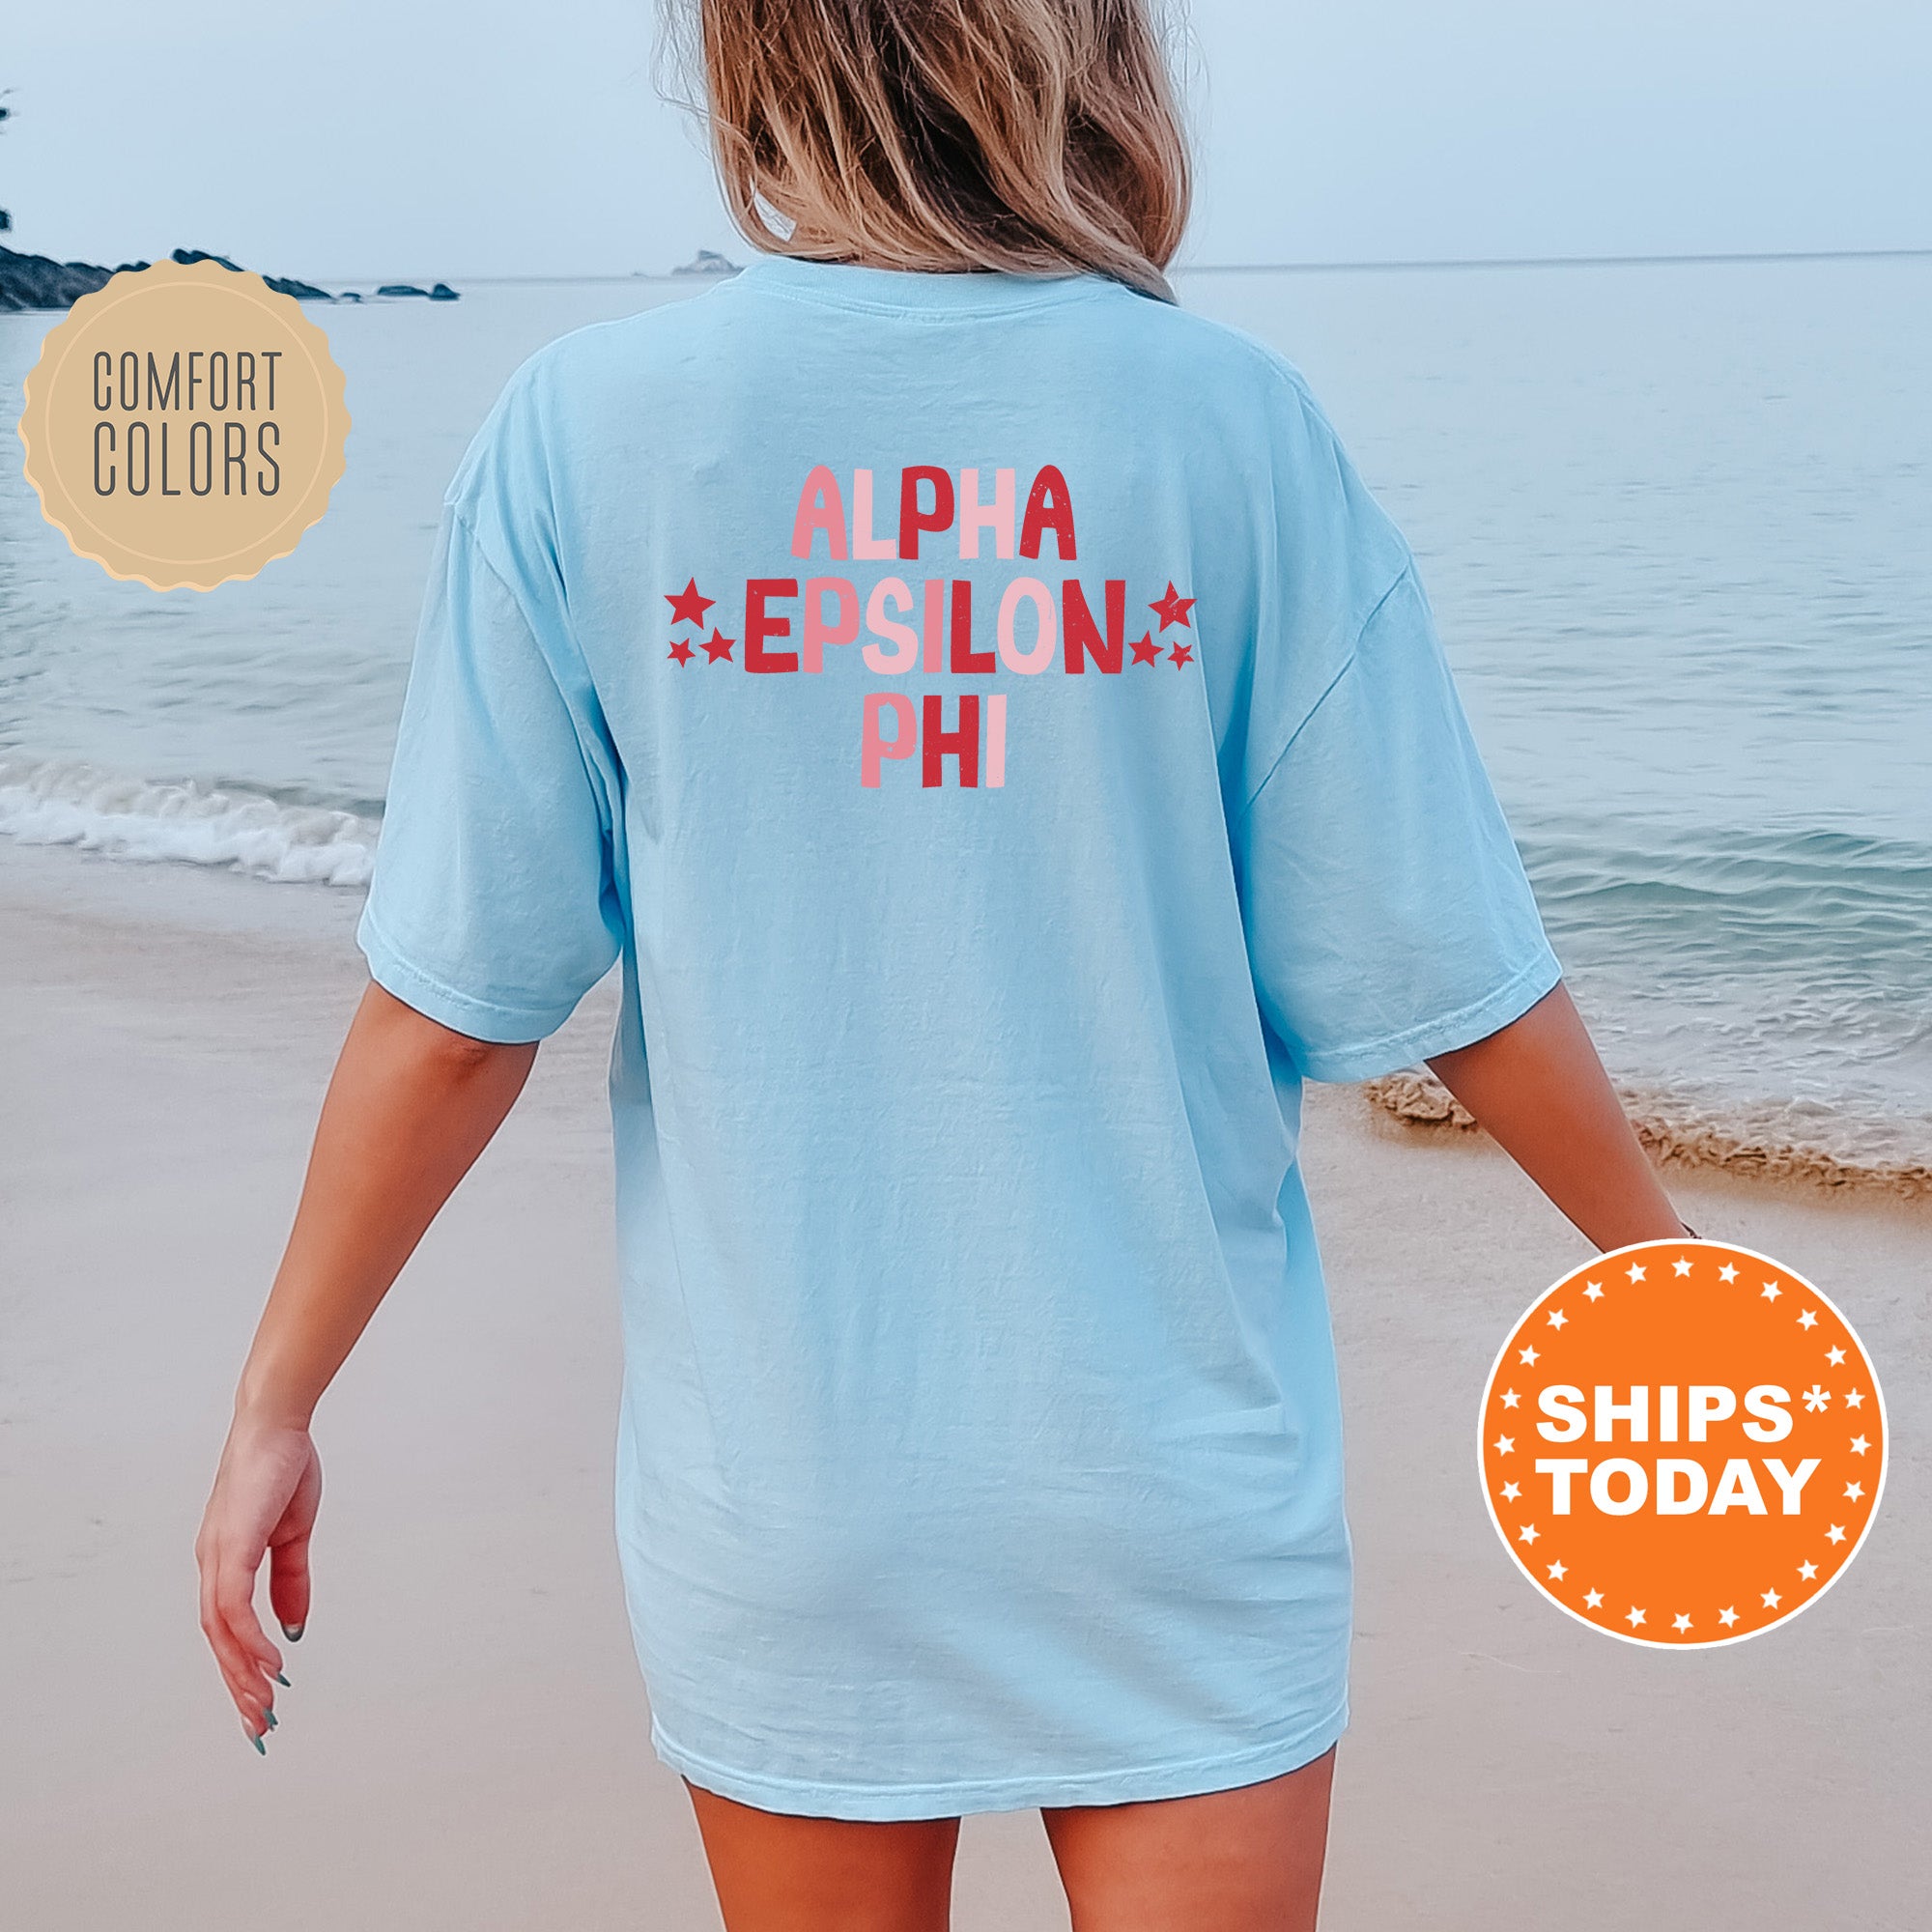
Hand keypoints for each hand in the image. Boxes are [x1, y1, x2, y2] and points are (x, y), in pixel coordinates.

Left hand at [196, 1413, 320, 1747]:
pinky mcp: (230, 1547)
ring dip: (242, 1672)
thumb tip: (293, 1628)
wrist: (277, 1424)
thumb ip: (292, 1581)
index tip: (260, 1701)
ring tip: (265, 1704)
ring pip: (221, 1632)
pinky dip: (249, 1639)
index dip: (242, 1667)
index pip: (227, 1627)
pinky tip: (271, 1661)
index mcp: (226, 1560)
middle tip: (259, 1725)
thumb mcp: (294, 1535)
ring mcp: (217, 1556)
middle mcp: (212, 1564)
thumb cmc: (283, 1468)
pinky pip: (234, 1607)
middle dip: (238, 1685)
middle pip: (218, 1640)